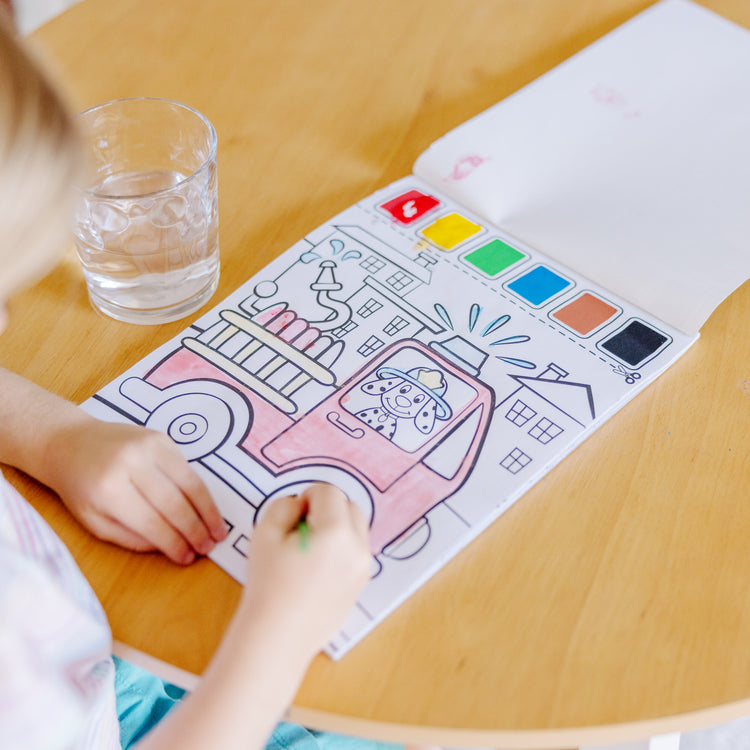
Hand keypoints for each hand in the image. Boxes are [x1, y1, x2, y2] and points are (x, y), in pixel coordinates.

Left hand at [45, 417, 226, 563]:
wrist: (71, 443)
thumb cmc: (81, 487)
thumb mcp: (94, 522)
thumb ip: (130, 537)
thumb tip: (168, 547)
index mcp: (109, 489)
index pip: (151, 522)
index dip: (173, 543)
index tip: (188, 558)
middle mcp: (132, 464)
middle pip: (174, 503)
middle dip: (195, 530)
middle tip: (208, 547)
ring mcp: (150, 447)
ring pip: (189, 484)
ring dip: (208, 511)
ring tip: (218, 531)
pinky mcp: (163, 438)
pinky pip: (189, 469)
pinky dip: (202, 492)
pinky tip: (208, 509)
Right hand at [240, 483, 370, 661]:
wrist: (277, 638)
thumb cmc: (267, 585)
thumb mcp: (264, 533)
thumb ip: (285, 506)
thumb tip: (302, 505)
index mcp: (336, 532)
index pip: (330, 492)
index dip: (307, 497)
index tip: (293, 519)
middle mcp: (358, 548)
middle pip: (351, 507)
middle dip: (328, 510)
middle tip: (301, 531)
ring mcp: (363, 569)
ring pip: (357, 530)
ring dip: (337, 529)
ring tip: (309, 551)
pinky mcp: (361, 585)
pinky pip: (356, 553)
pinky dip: (341, 550)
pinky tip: (317, 570)